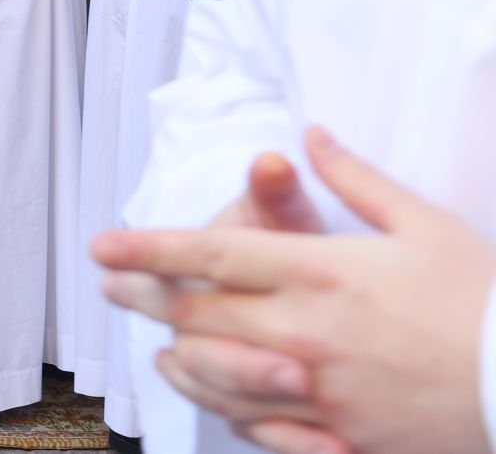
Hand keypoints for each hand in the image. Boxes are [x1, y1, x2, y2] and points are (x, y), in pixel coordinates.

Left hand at [94, 128, 495, 453]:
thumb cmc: (485, 300)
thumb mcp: (423, 224)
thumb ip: (355, 180)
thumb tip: (313, 136)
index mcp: (319, 272)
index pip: (209, 257)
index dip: (147, 250)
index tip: (103, 246)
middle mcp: (303, 331)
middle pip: (196, 314)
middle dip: (143, 297)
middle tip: (110, 285)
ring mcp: (316, 388)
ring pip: (215, 375)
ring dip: (176, 357)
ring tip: (156, 346)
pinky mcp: (338, 435)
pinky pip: (258, 426)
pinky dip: (225, 409)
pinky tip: (217, 398)